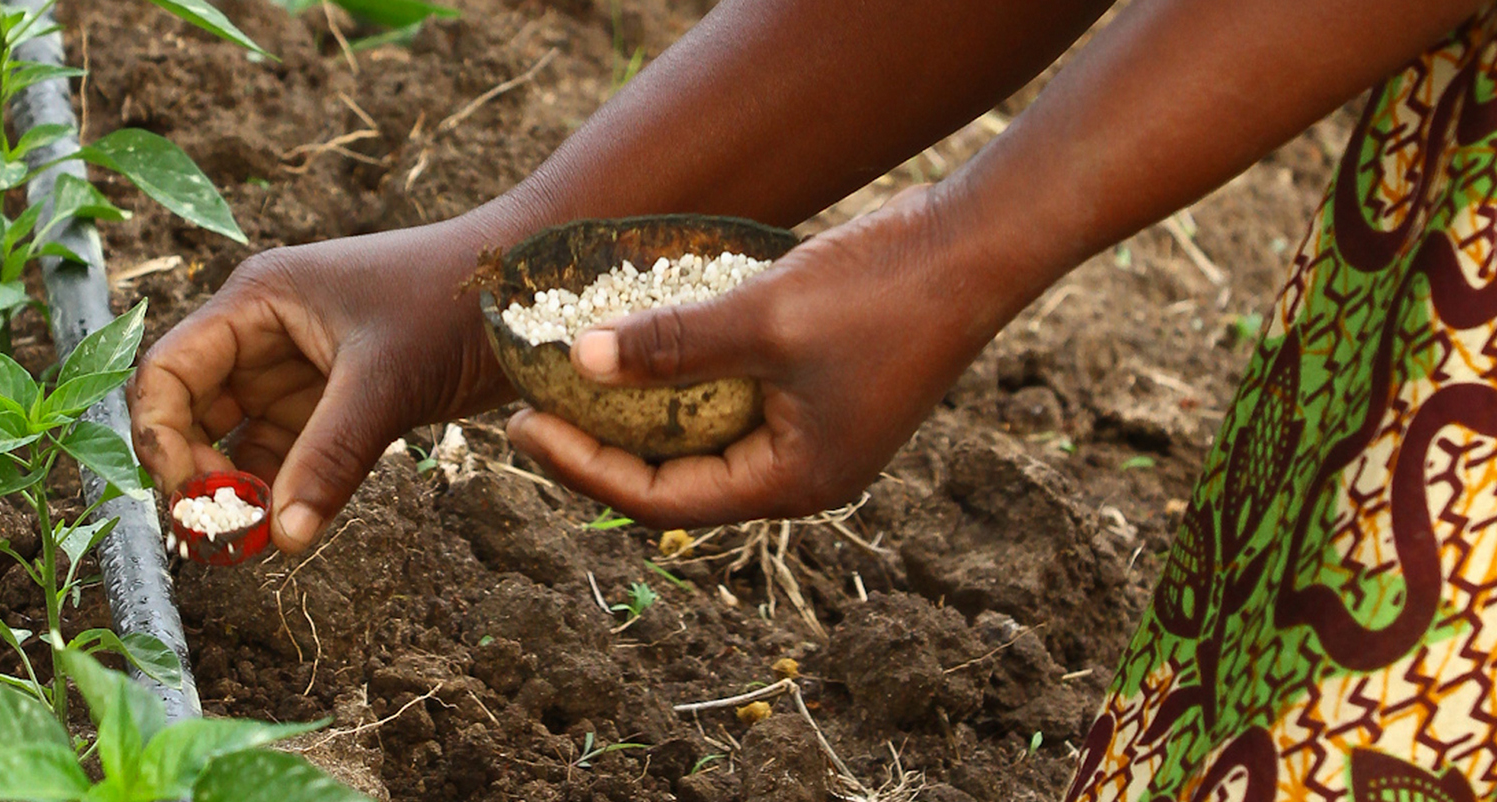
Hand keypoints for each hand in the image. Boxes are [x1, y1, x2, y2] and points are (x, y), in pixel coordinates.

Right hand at [128, 214, 521, 553]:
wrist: (531, 293)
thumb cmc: (457, 304)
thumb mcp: (388, 381)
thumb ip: (330, 456)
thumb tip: (281, 537)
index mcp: (259, 301)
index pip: (169, 372)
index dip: (161, 438)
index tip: (191, 498)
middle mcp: (265, 331)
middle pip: (191, 411)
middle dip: (195, 475)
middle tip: (220, 536)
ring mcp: (298, 366)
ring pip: (237, 438)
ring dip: (236, 490)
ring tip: (250, 544)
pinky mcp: (335, 398)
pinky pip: (285, 450)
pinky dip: (279, 488)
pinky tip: (286, 526)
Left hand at [506, 186, 1018, 527]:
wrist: (975, 247)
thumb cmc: (882, 289)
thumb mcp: (763, 315)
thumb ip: (673, 343)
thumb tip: (581, 358)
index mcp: (792, 482)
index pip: (661, 500)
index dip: (583, 467)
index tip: (521, 426)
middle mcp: (801, 474)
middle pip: (676, 482)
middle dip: (599, 448)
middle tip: (531, 410)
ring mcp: (813, 437)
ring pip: (702, 445)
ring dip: (638, 416)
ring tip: (574, 383)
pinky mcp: (817, 396)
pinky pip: (731, 408)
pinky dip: (682, 385)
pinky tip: (641, 350)